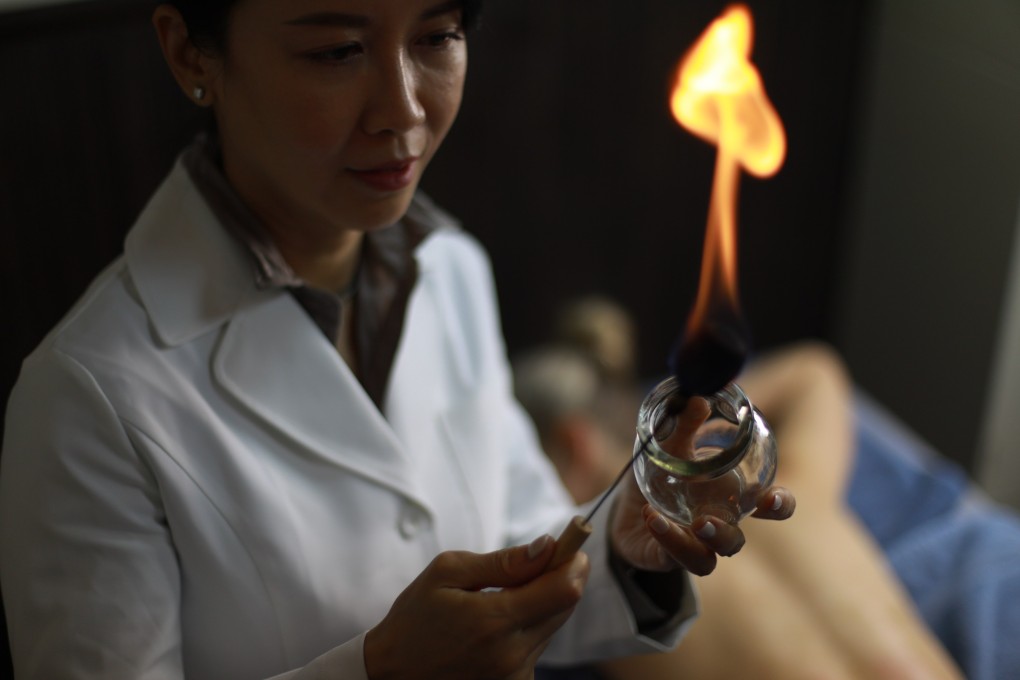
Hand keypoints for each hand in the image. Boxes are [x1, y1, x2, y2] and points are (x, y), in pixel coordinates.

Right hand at [364, 536, 589, 679]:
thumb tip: (546, 546)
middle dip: (558, 578)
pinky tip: (495, 626)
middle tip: (536, 562)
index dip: (573, 561)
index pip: (564, 590)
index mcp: (494, 620)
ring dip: (540, 603)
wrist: (394, 672)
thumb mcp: (447, 573)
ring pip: (552, 624)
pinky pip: (538, 645)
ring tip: (500, 599)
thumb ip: (502, 561)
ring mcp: (515, 674)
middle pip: (566, 606)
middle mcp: (512, 654)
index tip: (568, 545)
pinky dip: (527, 627)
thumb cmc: (416, 617)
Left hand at [610, 397, 795, 575]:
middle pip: (736, 539)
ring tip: (694, 523)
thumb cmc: (657, 474)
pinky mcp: (666, 558)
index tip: (772, 496)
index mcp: (729, 498)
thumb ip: (684, 425)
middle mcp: (715, 525)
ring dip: (705, 541)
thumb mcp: (667, 445)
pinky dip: (666, 538)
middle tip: (710, 521)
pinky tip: (653, 518)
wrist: (623, 505)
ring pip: (709, 557)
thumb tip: (698, 398)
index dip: (780, 504)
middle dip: (731, 533)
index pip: (768, 506)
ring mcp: (691, 545)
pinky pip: (672, 557)